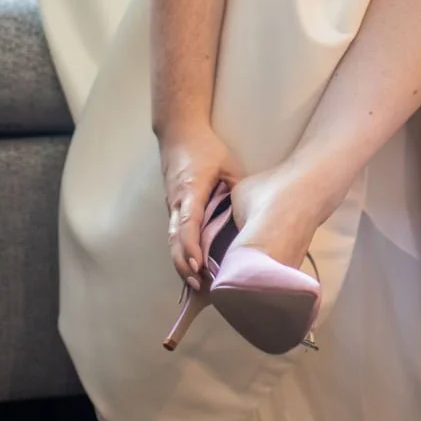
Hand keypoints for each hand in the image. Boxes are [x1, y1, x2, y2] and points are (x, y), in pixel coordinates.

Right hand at [158, 122, 243, 288]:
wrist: (178, 133)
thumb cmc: (205, 148)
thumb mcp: (228, 165)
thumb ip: (235, 188)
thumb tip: (249, 214)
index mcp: (191, 191)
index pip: (188, 224)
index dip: (192, 247)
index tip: (198, 265)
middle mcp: (176, 202)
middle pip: (175, 240)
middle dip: (184, 265)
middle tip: (200, 287)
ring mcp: (171, 206)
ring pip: (172, 241)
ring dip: (182, 263)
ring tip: (198, 285)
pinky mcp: (172, 209)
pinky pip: (174, 235)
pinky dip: (181, 253)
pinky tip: (192, 268)